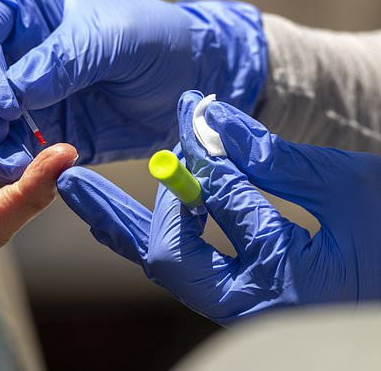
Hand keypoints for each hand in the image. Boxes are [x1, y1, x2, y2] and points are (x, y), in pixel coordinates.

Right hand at [0, 0, 266, 181]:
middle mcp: (4, 41)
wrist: (182, 86)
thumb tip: (15, 88)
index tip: (9, 105)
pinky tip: (27, 167)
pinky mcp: (22, 125)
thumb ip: (66, 59)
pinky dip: (1, 161)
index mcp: (19, 1)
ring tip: (18, 160)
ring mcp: (8, 86)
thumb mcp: (119, 38)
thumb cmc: (157, 41)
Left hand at [57, 91, 380, 324]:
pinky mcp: (234, 288)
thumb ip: (274, 158)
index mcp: (280, 283)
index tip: (190, 115)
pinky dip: (153, 233)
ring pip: (166, 264)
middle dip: (115, 214)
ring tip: (82, 192)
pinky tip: (123, 214)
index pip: (216, 212)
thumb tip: (209, 121)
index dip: (196, 160)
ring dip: (123, 224)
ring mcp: (237, 299)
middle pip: (163, 257)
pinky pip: (182, 264)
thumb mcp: (345, 189)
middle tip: (72, 180)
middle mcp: (248, 302)